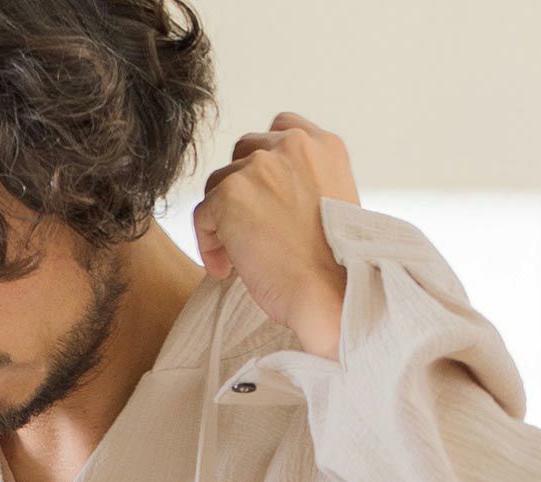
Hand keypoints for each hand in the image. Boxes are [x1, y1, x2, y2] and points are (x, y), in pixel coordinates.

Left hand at [191, 112, 359, 358]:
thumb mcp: (334, 207)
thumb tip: (266, 200)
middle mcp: (292, 146)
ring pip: (219, 184)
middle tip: (249, 233)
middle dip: (242, 190)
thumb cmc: (337, 268)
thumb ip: (305, 186)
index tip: (265, 200)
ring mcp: (259, 166)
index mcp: (324, 146)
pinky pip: (202, 214)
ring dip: (224, 219)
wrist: (333, 293)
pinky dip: (208, 243)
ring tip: (238, 259)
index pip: (282, 130)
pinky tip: (227, 270)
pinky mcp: (230, 194)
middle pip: (244, 153)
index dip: (266, 165)